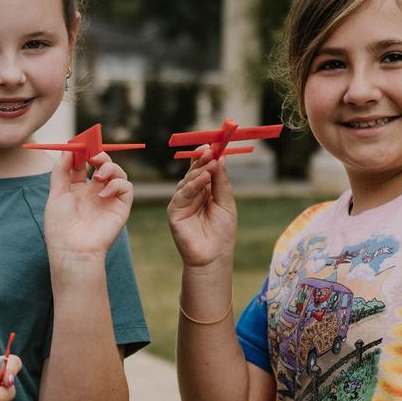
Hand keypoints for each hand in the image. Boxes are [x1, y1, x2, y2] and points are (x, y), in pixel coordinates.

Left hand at [43, 152, 132, 261]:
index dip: (81, 151)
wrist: (72, 249)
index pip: (82, 163)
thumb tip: (68, 148)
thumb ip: (61, 170)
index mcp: (76, 188)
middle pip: (102, 164)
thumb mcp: (56, 193)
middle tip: (92, 154)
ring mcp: (107, 198)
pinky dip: (116, 184)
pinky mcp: (120, 207)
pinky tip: (102, 194)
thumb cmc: (60, 226)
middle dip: (98, 154)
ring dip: (109, 167)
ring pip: (117, 172)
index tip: (78, 144)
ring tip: (98, 175)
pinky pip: (126, 187)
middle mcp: (93, 191)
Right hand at [167, 150, 236, 268]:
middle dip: (202, 160)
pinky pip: (182, 194)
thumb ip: (221, 181)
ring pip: (187, 180)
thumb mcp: (226, 202)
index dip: (207, 156)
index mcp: (204, 190)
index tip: (214, 144)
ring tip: (212, 163)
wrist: (214, 256)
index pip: (203, 168)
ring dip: (199, 171)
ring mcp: (182, 202)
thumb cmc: (222, 231)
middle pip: (194, 171)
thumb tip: (221, 157)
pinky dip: (193, 185)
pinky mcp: (174, 211)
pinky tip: (203, 178)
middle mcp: (191, 193)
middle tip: (211, 150)